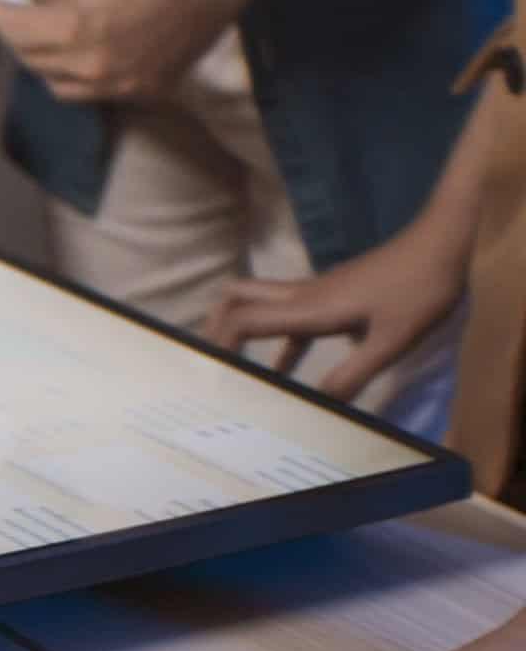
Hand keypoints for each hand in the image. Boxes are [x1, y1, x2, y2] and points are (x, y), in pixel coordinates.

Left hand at [0, 0, 255, 103]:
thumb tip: (32, 9)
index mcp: (75, 30)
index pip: (14, 34)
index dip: (0, 16)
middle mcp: (96, 67)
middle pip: (35, 65)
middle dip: (22, 42)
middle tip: (20, 22)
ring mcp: (125, 84)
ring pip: (66, 88)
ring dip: (52, 67)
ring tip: (52, 43)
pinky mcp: (151, 89)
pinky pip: (104, 92)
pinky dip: (90, 77)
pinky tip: (93, 54)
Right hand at [203, 219, 465, 399]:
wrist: (441, 243)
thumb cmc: (418, 289)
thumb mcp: (393, 341)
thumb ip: (354, 375)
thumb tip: (319, 407)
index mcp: (310, 309)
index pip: (244, 320)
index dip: (220, 345)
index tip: (211, 374)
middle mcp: (302, 297)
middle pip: (237, 300)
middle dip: (215, 328)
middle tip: (209, 361)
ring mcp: (316, 292)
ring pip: (260, 305)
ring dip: (242, 331)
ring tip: (235, 368)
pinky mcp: (332, 294)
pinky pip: (291, 317)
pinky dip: (278, 342)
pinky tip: (286, 371)